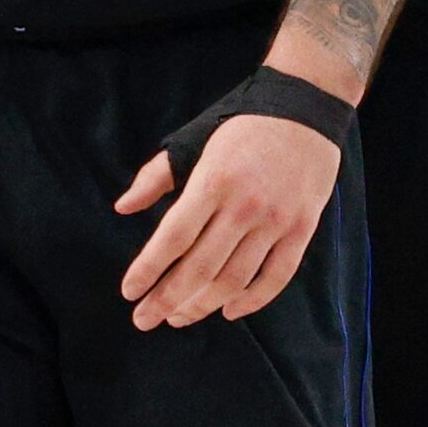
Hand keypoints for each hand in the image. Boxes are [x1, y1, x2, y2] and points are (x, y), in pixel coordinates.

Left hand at [115, 115, 339, 329]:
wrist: (304, 107)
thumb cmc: (241, 125)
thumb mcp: (194, 141)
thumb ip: (156, 177)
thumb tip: (123, 208)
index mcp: (212, 180)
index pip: (173, 237)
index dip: (148, 269)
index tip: (129, 292)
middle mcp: (244, 205)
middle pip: (201, 267)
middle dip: (168, 298)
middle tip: (145, 319)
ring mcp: (276, 220)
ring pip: (235, 279)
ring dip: (203, 304)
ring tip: (179, 317)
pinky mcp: (302, 228)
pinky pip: (276, 277)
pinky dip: (252, 301)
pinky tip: (229, 311)